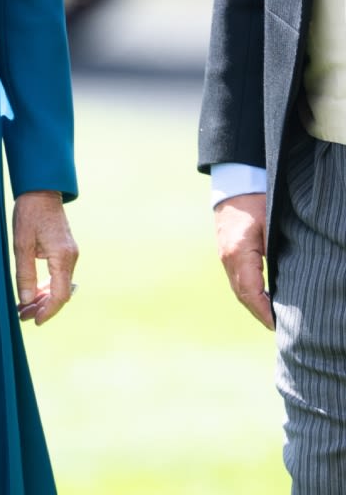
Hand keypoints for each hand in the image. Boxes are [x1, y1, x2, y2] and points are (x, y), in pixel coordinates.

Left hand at [12, 190, 76, 325]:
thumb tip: (25, 300)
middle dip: (43, 308)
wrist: (41, 192)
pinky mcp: (65, 251)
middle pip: (61, 293)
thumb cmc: (29, 214)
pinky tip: (33, 293)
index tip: (34, 321)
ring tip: (24, 308)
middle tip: (22, 316)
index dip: (47, 311)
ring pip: (60, 286)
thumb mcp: (21, 244)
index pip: (60, 295)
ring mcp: (70, 255)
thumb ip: (25, 274)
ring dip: (43, 299)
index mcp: (63, 258)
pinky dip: (47, 287)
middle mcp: (71, 258)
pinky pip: (59, 276)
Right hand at [215, 191, 273, 329]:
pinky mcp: (226, 252)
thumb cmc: (258, 202)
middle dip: (259, 314)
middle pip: (242, 295)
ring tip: (271, 319)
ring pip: (238, 289)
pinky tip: (262, 298)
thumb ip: (276, 252)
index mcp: (237, 254)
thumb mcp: (272, 226)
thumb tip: (287, 279)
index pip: (250, 292)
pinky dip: (249, 293)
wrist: (235, 183)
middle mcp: (227, 259)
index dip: (264, 312)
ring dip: (253, 305)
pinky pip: (237, 279)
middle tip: (278, 329)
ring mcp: (224, 256)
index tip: (278, 326)